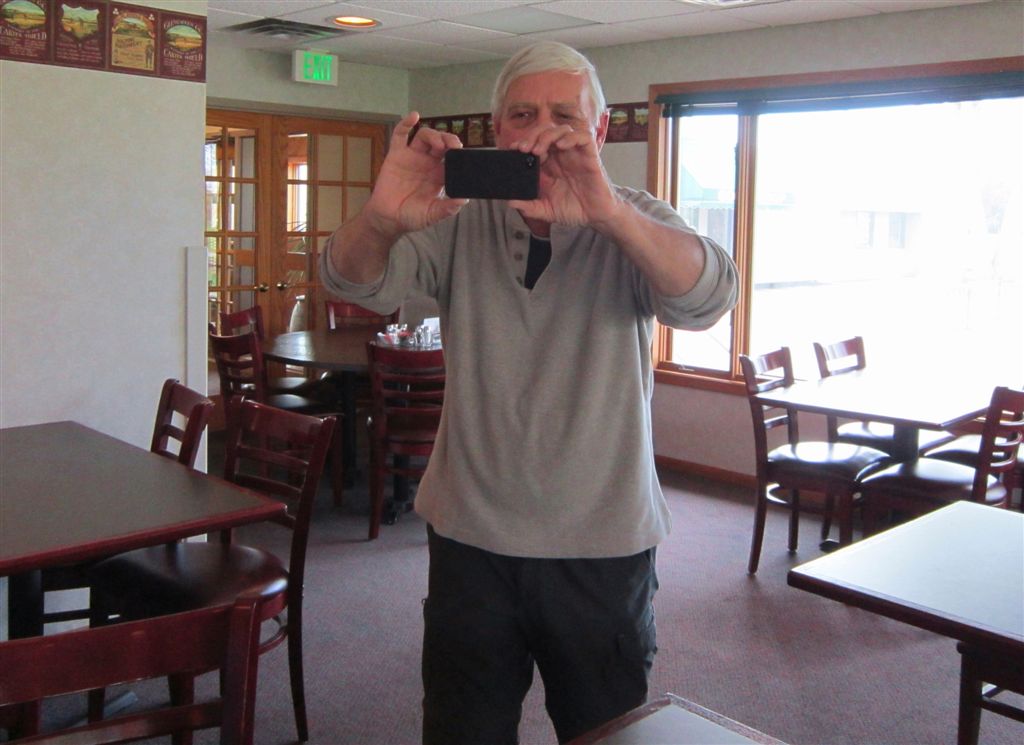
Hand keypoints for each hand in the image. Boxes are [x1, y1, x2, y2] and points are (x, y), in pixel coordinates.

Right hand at [364, 112, 467, 237]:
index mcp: (439, 175)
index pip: (453, 158)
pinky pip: (401, 135)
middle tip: (454, 146)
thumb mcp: (432, 215)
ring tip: (438, 144)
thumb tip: (463, 200)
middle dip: (449, 140)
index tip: (462, 154)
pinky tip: (414, 117)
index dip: (458, 153)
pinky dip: (406, 123)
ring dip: (434, 135)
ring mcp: (412, 157)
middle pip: (441, 143)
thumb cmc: (411, 217)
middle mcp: (427, 163)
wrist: (388, 219)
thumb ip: (447, 209)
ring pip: (425, 137)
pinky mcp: (396, 154)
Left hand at [507, 125, 622, 229]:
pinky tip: (561, 146)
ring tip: (538, 150)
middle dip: (532, 136)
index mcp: (549, 165)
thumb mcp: (546, 211)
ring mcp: (575, 154)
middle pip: (546, 131)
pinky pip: (583, 137)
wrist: (595, 217)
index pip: (534, 143)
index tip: (513, 150)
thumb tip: (511, 202)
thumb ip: (529, 207)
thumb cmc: (573, 210)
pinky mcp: (590, 156)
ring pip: (562, 130)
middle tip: (523, 149)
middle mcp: (561, 156)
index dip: (524, 142)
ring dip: (548, 135)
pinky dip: (571, 137)